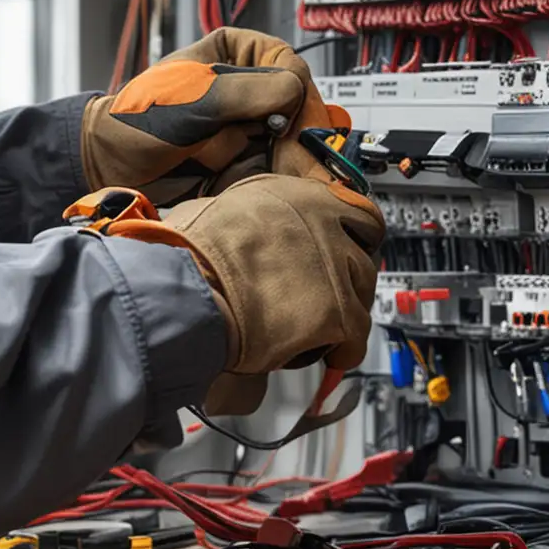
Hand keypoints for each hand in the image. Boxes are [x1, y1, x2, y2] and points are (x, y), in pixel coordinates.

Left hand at [81, 28, 343, 205]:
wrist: (111, 164)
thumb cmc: (141, 119)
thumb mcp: (197, 97)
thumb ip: (250, 91)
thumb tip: (295, 93)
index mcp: (235, 52)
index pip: (288, 64)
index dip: (295, 92)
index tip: (288, 119)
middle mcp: (246, 85)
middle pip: (294, 105)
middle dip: (291, 131)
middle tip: (289, 155)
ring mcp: (245, 123)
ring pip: (286, 138)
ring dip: (275, 155)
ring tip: (260, 168)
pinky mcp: (241, 157)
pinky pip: (270, 165)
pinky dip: (265, 174)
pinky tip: (253, 180)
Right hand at [161, 172, 384, 376]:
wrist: (184, 292)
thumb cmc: (186, 256)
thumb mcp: (216, 211)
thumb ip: (246, 218)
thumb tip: (238, 228)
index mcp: (297, 194)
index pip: (353, 208)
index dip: (349, 234)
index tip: (345, 248)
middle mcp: (324, 221)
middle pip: (364, 249)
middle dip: (351, 274)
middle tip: (333, 292)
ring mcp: (335, 264)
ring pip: (362, 291)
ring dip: (347, 310)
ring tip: (323, 328)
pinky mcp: (337, 309)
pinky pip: (355, 335)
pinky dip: (344, 349)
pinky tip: (327, 354)